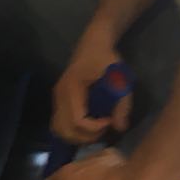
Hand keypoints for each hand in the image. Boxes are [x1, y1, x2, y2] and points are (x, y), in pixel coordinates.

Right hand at [53, 21, 132, 145]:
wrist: (93, 43)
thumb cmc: (106, 58)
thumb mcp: (119, 77)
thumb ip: (122, 102)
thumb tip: (120, 128)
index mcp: (72, 87)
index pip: (77, 120)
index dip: (94, 128)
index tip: (109, 120)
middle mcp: (60, 94)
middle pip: (65, 129)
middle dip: (85, 136)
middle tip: (103, 127)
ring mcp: (57, 97)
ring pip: (59, 128)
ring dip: (77, 136)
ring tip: (95, 128)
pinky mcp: (59, 99)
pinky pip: (60, 122)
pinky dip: (72, 130)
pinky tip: (88, 124)